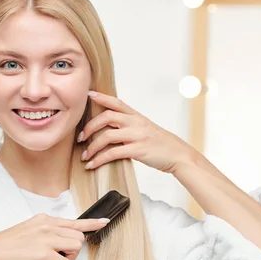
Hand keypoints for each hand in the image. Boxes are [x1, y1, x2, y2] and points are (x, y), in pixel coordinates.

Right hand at [0, 213, 108, 259]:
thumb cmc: (7, 246)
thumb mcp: (29, 231)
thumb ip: (46, 233)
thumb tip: (62, 242)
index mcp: (44, 219)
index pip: (74, 221)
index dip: (91, 223)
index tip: (104, 222)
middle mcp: (48, 226)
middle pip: (79, 239)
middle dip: (71, 252)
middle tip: (55, 258)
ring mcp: (48, 239)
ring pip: (76, 249)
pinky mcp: (46, 254)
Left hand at [78, 91, 193, 173]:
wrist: (179, 155)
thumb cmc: (162, 144)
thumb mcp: (146, 129)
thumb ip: (130, 126)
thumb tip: (111, 129)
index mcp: (137, 116)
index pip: (116, 102)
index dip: (102, 97)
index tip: (88, 94)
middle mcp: (136, 123)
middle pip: (106, 117)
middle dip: (89, 127)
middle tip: (80, 138)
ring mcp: (137, 136)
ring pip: (106, 136)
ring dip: (91, 147)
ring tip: (85, 156)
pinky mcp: (137, 150)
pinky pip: (112, 153)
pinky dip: (99, 159)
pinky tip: (92, 165)